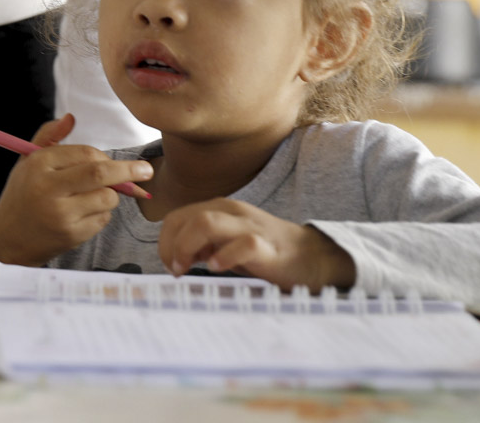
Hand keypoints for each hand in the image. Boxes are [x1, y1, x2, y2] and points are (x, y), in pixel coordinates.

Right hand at [0, 114, 153, 274]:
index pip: (86, 153)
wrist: (9, 240)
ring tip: (89, 198)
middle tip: (147, 170)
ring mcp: (61, 215)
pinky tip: (82, 215)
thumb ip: (49, 136)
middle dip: (129, 171)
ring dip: (110, 195)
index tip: (118, 161)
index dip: (106, 157)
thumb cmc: (22, 194)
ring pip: (107, 198)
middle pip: (101, 174)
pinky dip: (101, 214)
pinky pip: (103, 219)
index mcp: (38, 165)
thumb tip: (71, 118)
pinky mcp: (72, 236)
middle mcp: (48, 189)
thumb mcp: (27, 161)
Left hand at [157, 198, 355, 291]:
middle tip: (176, 270)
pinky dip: (224, 256)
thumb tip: (176, 255)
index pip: (176, 217)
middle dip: (171, 245)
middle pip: (186, 218)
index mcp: (220, 210)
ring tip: (188, 268)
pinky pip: (243, 244)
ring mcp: (250, 227)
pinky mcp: (268, 247)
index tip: (170, 265)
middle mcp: (232, 212)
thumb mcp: (228, 242)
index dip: (165, 241)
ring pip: (206, 222)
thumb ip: (203, 243)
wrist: (313, 256)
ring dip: (188, 246)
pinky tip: (217, 268)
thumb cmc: (267, 251)